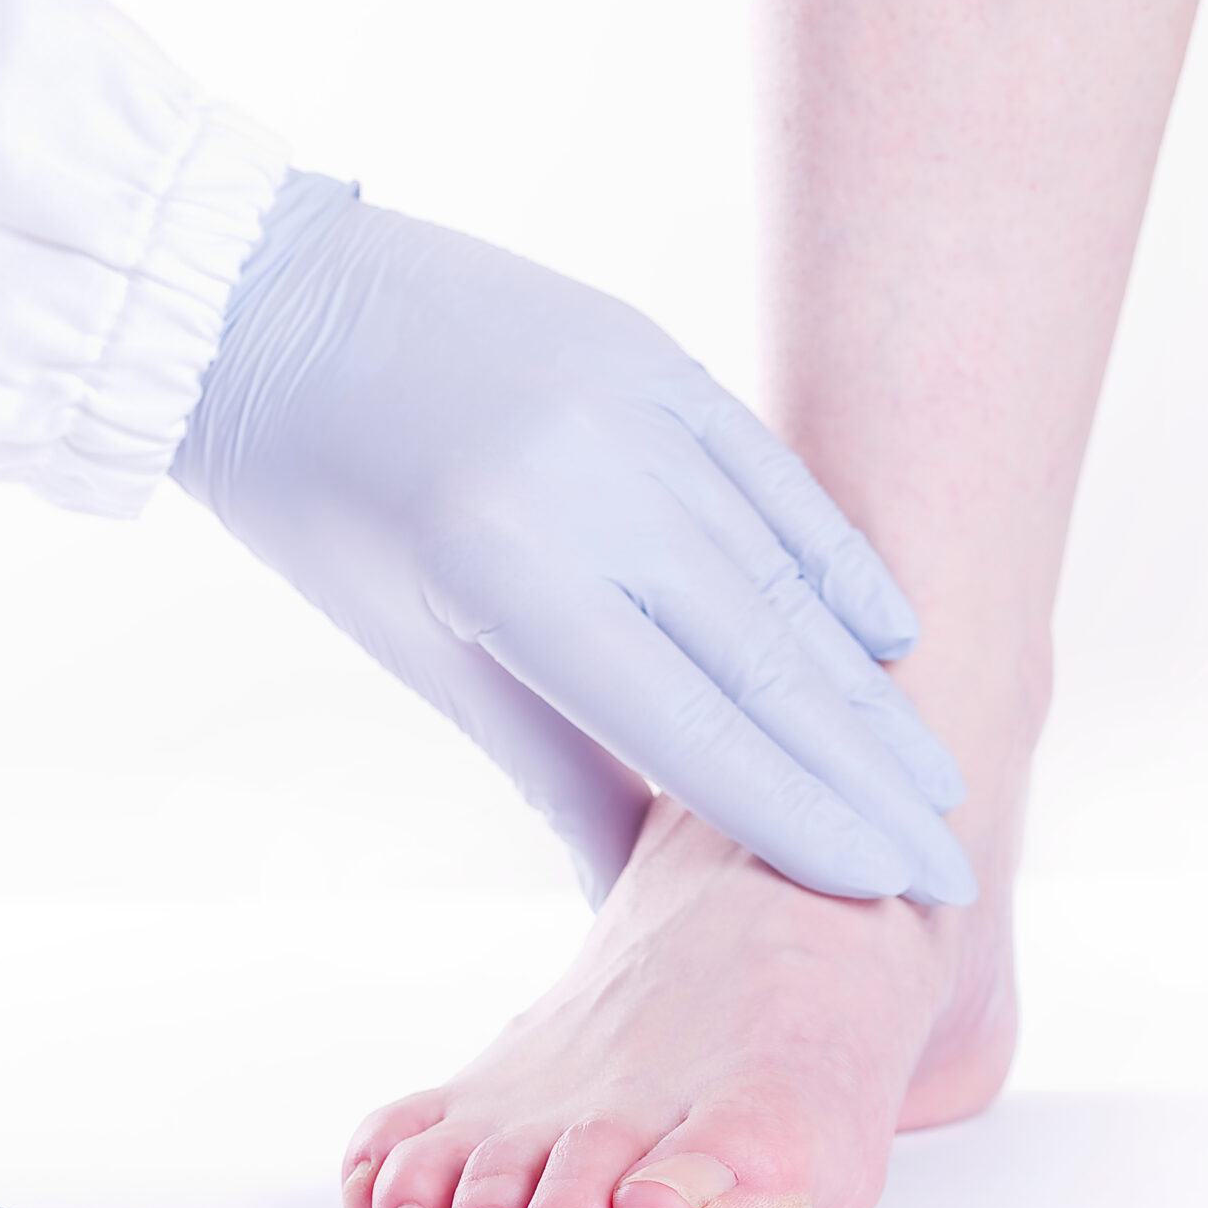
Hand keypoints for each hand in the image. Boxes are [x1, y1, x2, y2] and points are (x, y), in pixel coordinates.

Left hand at [173, 174, 971, 905]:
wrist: (262, 302)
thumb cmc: (320, 506)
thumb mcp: (421, 650)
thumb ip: (551, 766)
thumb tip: (632, 905)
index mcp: (507, 571)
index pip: (690, 725)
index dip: (796, 815)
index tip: (884, 886)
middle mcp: (590, 481)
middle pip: (766, 658)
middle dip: (864, 776)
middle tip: (944, 867)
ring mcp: (630, 403)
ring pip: (783, 571)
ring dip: (868, 687)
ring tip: (937, 777)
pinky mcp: (649, 351)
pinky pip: (770, 471)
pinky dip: (834, 558)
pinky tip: (895, 635)